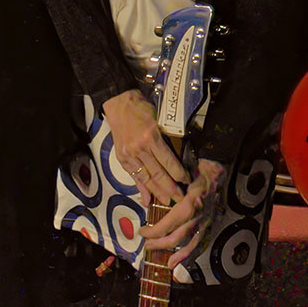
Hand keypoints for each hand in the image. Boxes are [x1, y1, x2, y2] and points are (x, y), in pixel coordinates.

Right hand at [101, 89, 187, 204]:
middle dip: (171, 188)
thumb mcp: (158, 120)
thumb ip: (166, 139)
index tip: (187, 181)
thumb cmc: (142, 108)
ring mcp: (130, 155)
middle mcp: (140, 149)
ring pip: (146, 178)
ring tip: (168, 202)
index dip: (179, 174)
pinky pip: (134, 177)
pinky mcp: (122, 159)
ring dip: (158, 192)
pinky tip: (147, 200)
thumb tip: (176, 158)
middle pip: (158, 174)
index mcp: (151, 137)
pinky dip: (141, 189)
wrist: (119, 104)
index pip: (168, 161)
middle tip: (181, 198)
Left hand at [142, 157, 227, 268]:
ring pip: (191, 244)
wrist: (220, 168)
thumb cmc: (200, 169)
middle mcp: (197, 217)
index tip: (142, 231)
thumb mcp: (182, 176)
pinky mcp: (212, 222)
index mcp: (188, 206)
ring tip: (168, 263)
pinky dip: (195, 252)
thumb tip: (152, 198)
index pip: (166, 226)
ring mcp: (206, 221)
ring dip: (178, 254)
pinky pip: (203, 240)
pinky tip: (189, 259)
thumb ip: (169, 189)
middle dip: (159, 244)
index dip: (152, 232)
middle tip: (147, 245)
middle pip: (176, 238)